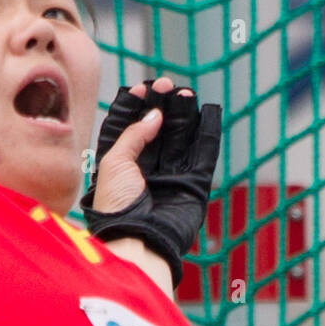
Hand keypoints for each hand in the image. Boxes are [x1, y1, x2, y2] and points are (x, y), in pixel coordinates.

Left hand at [81, 75, 221, 287]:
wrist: (139, 240)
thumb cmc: (117, 205)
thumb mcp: (114, 162)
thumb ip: (134, 134)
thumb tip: (155, 115)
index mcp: (117, 166)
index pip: (126, 129)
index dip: (134, 107)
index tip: (142, 88)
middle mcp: (144, 171)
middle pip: (155, 130)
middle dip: (161, 106)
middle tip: (167, 85)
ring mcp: (169, 177)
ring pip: (179, 138)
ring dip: (183, 115)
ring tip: (186, 94)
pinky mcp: (193, 185)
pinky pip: (204, 154)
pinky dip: (208, 133)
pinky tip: (210, 113)